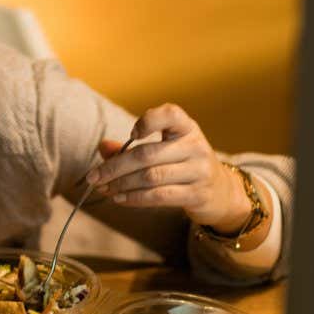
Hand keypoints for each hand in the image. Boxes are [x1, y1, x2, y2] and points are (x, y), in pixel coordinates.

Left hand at [85, 103, 252, 231]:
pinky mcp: (198, 194)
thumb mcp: (164, 149)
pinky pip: (160, 196)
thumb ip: (132, 147)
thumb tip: (102, 147)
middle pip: (147, 154)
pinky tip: (119, 199)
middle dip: (115, 167)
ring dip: (122, 184)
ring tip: (104, 189)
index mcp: (187, 128)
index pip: (171, 114)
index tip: (132, 134)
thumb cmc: (182, 164)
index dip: (149, 120)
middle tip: (93, 176)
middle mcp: (195, 146)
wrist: (220, 191)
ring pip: (151, 177)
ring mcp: (199, 171)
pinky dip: (135, 198)